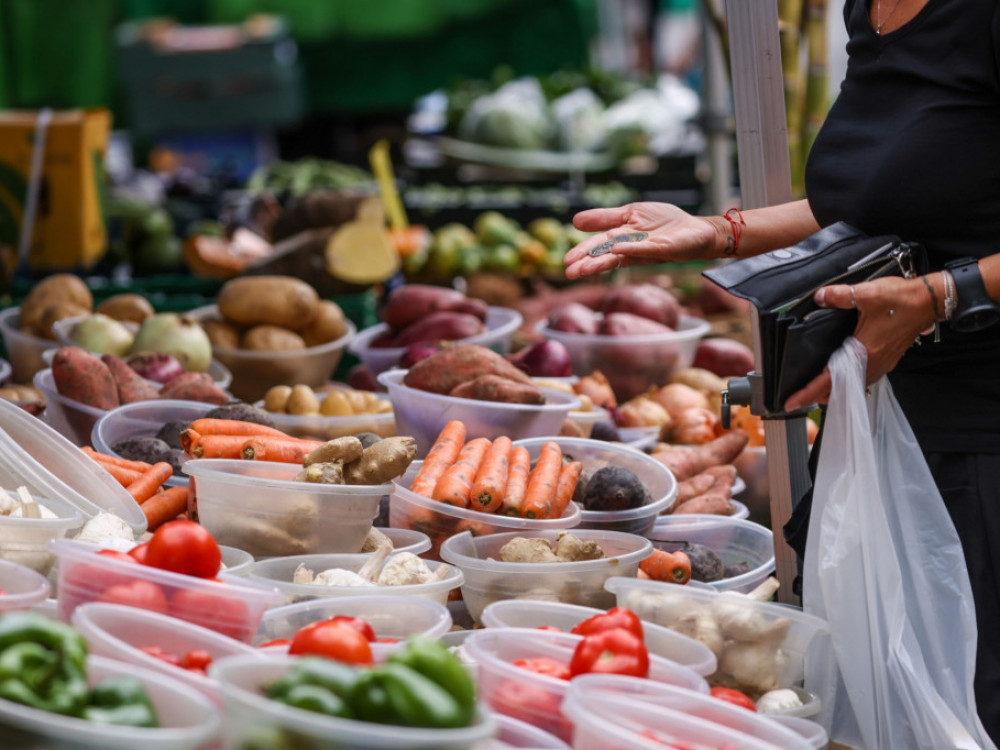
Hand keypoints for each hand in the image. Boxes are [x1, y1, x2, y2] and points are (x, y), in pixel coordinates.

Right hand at [563, 202, 719, 278]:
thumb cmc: (665, 223)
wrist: (697, 230)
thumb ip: (606, 218)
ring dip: (601, 263)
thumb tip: (575, 221)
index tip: (567, 261)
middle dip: (587, 263)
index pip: (598, 246)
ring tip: (584, 270)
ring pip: (620, 257)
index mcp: (622, 238)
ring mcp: (646, 249)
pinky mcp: (663, 248)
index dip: (583, 253)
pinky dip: (631, 249)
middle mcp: (631, 247)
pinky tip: (617, 250)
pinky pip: (645, 248)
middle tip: (569, 272)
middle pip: (605, 255)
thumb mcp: (631, 213)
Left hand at [783, 276, 934, 410]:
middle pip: (839, 388)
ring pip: (852, 384)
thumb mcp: (866, 294)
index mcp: (864, 352)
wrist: (931, 301)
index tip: (792, 402)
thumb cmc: (903, 300)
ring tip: (816, 387)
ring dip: (834, 388)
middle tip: (799, 395)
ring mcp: (882, 363)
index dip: (808, 392)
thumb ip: (839, 296)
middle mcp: (873, 363)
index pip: (829, 379)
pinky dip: (849, 379)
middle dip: (818, 394)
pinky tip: (842, 372)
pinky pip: (864, 377)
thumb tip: (820, 297)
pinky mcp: (887, 359)